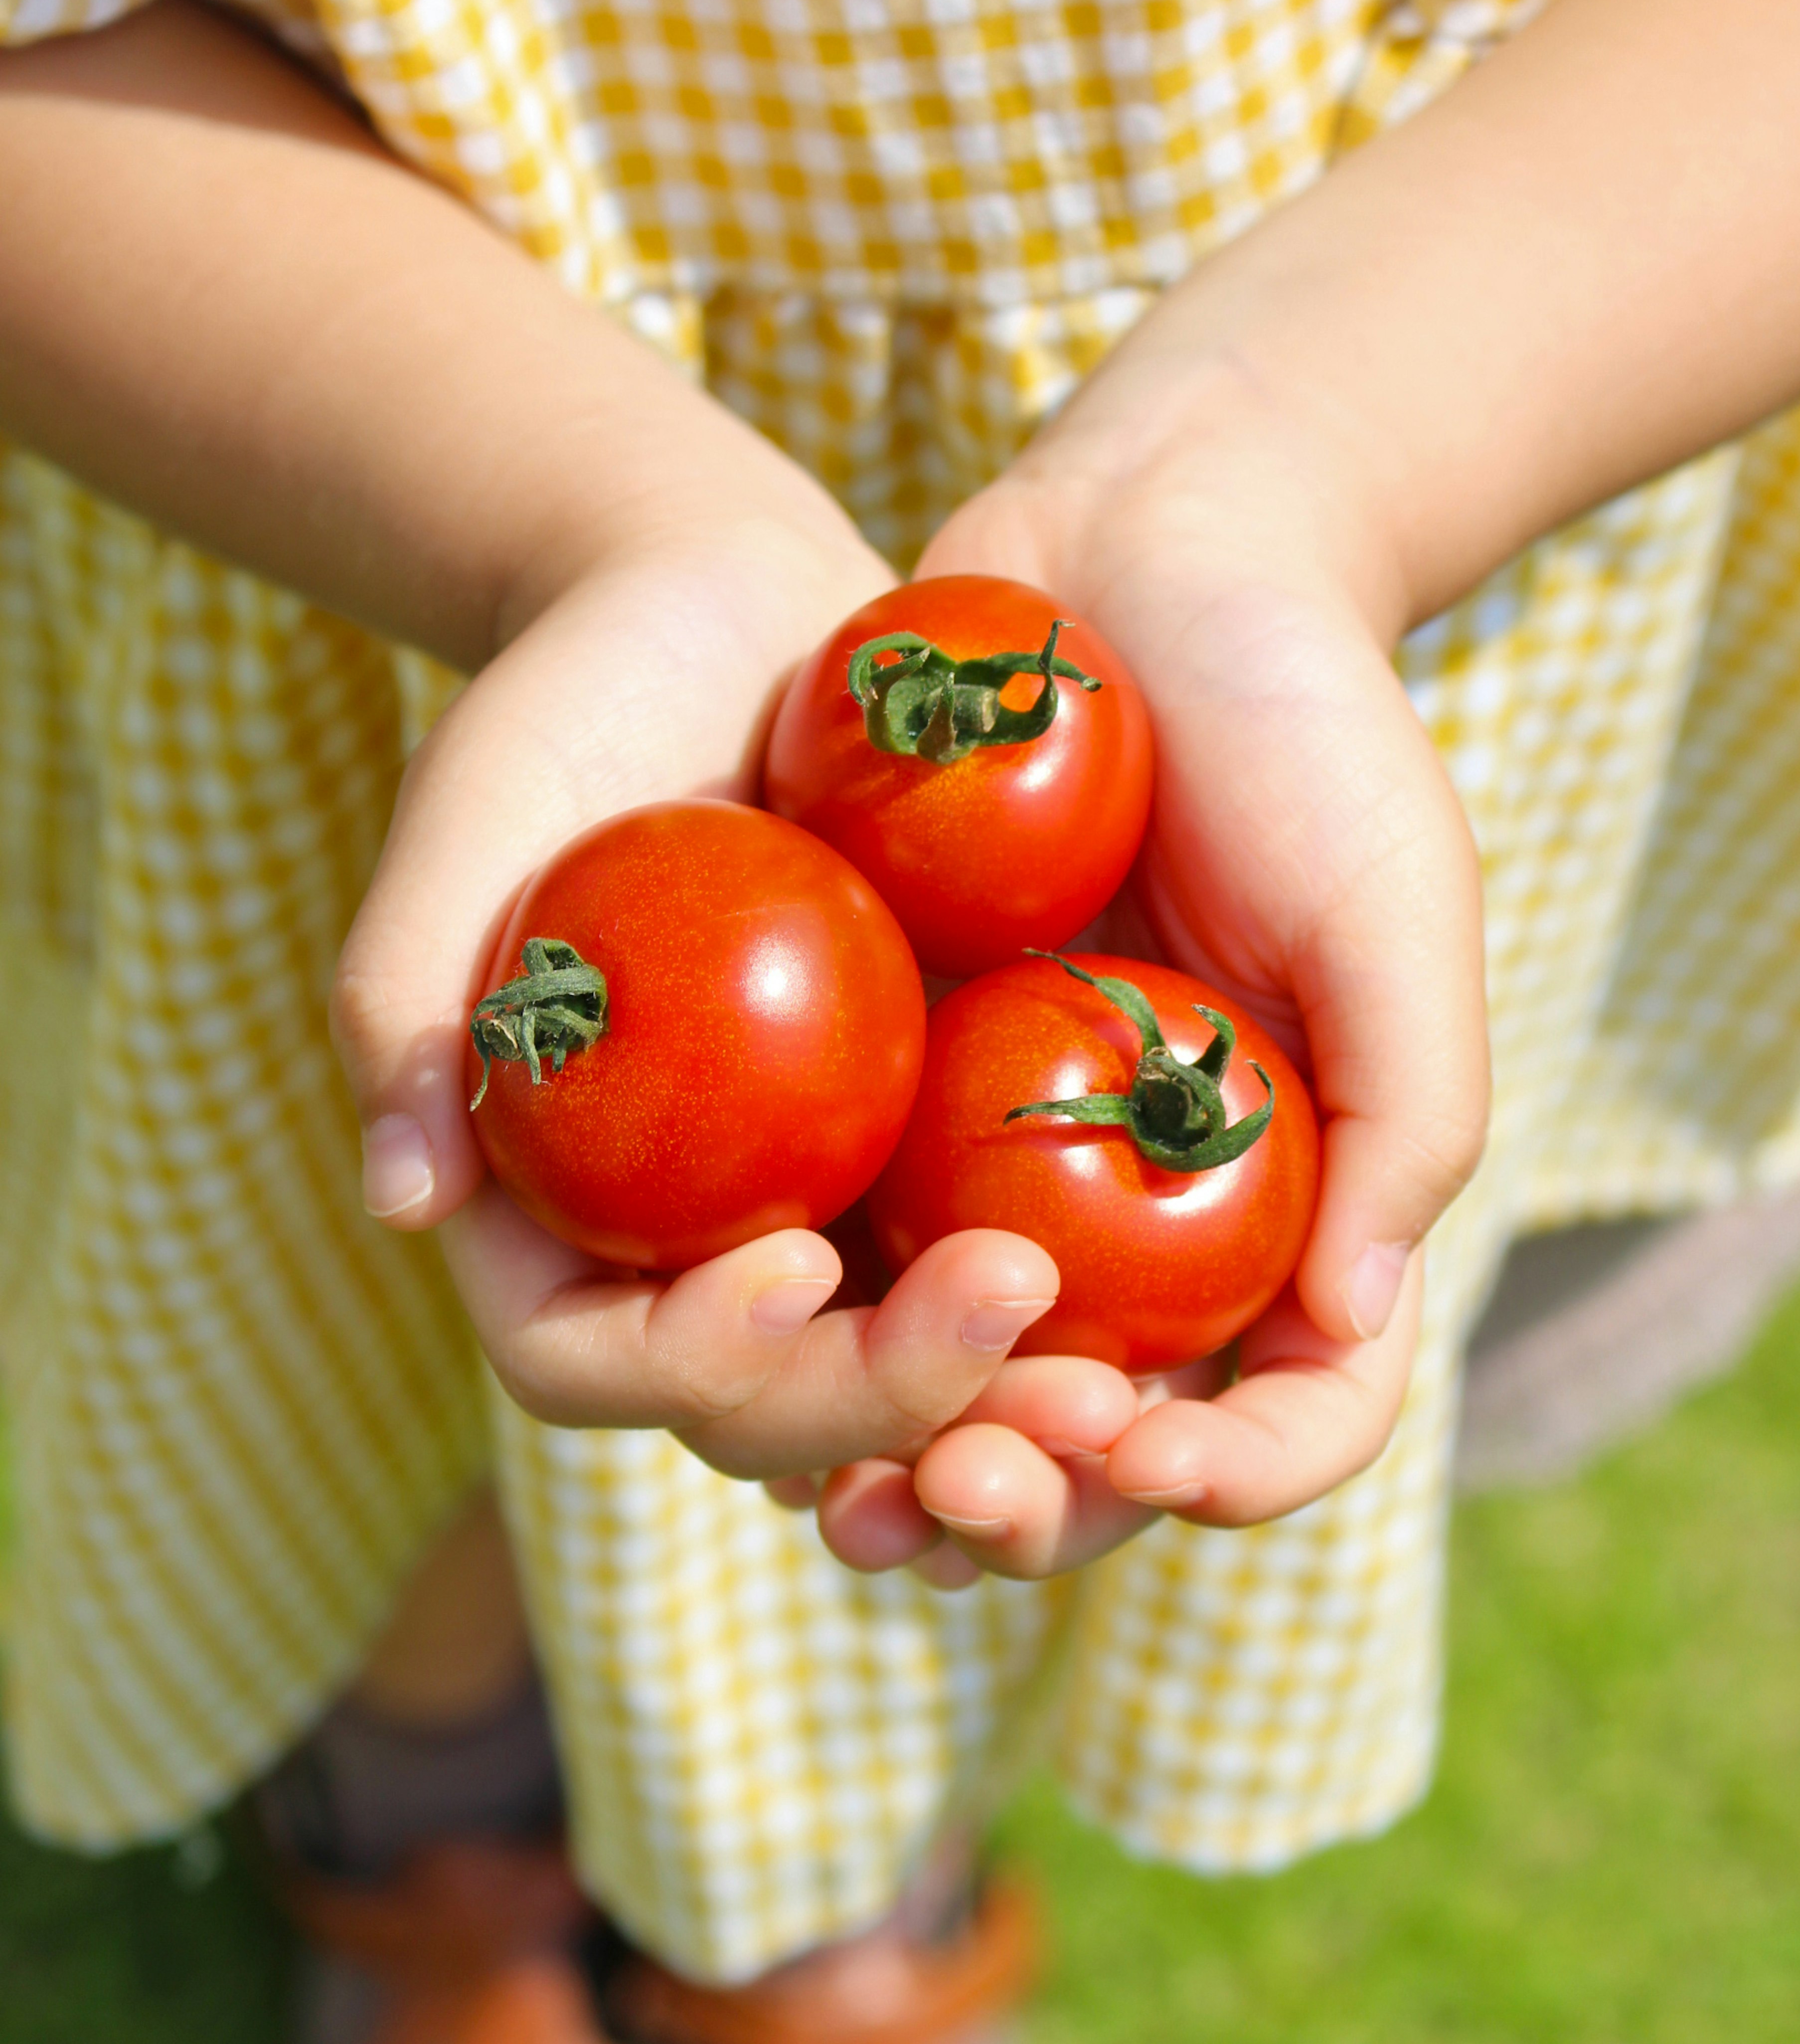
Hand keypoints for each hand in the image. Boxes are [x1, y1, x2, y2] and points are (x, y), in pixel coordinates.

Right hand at [331, 514, 1066, 1475]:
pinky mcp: (925, 1179)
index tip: (786, 1270)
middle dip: (882, 1402)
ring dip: (996, 1413)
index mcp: (546, 1211)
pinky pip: (990, 1292)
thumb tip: (402, 1200)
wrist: (737, 630)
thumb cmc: (576, 710)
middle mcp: (678, 1255)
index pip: (588, 1358)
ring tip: (1107, 1390)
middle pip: (761, 1411)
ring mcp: (812, 1228)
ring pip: (894, 1391)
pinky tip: (1153, 1321)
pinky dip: (1062, 1327)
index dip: (684, 1356)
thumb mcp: (478, 813)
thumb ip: (409, 994)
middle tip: (1018, 1325)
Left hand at [809, 361, 1485, 1582]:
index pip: (1298, 1406)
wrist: (1134, 556)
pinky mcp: (886, 1117)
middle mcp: (1152, 1226)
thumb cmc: (1298, 718)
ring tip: (844, 1496)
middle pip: (1104, 1446)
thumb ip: (1406, 1112)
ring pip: (954, 1397)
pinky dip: (796, 1350)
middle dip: (1036, 1507)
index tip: (1149, 1455)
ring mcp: (1011, 1182)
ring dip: (898, 1470)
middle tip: (960, 1497)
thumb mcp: (1395, 897)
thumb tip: (1347, 1321)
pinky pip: (835, 1273)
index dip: (1237, 1475)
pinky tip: (746, 1361)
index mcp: (1294, 1203)